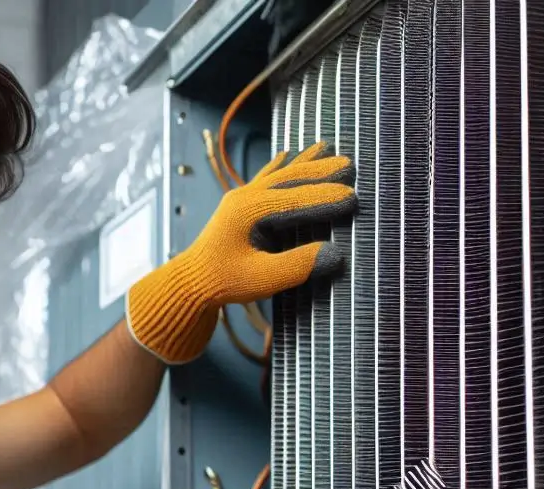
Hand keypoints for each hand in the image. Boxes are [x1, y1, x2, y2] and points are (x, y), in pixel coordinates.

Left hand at [126, 141, 356, 363]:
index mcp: (248, 211)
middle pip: (289, 179)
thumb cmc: (224, 282)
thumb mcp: (261, 279)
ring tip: (329, 149)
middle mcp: (244, 197)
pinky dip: (280, 166)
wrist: (190, 283)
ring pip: (279, 174)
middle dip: (320, 172)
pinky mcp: (238, 206)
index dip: (326, 198)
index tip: (354, 197)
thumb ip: (297, 266)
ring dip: (305, 163)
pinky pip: (264, 178)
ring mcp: (240, 198)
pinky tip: (288, 153)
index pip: (296, 200)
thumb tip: (336, 254)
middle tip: (350, 164)